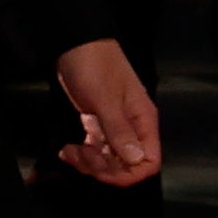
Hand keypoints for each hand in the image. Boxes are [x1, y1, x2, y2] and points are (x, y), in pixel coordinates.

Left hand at [51, 40, 160, 188]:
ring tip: (70, 151)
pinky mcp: (99, 124)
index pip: (149, 161)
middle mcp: (133, 128)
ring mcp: (115, 127)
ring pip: (110, 160)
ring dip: (89, 163)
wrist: (75, 44)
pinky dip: (82, 155)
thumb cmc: (94, 64)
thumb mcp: (105, 98)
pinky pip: (96, 150)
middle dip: (103, 168)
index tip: (103, 168)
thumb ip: (120, 130)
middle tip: (81, 155)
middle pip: (128, 165)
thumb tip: (135, 160)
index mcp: (143, 122)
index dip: (129, 173)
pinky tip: (68, 149)